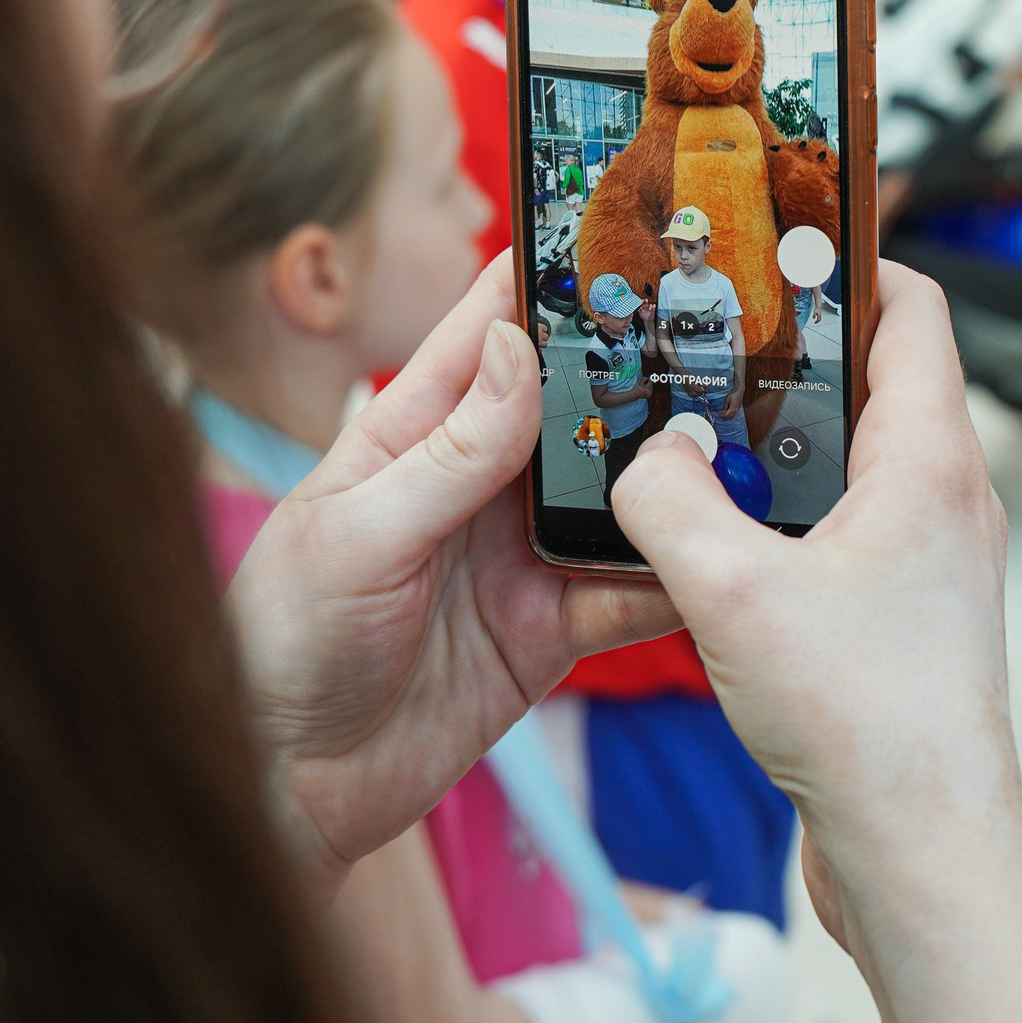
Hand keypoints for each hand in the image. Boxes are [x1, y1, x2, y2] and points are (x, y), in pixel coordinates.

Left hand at [227, 254, 679, 896]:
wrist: (285, 789)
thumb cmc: (280, 642)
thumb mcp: (357, 534)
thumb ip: (449, 453)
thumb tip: (519, 348)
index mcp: (412, 432)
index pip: (490, 332)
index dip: (548, 280)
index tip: (619, 233)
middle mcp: (476, 483)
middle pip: (575, 406)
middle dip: (640, 373)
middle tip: (722, 339)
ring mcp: (519, 555)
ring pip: (615, 495)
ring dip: (668, 478)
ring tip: (741, 444)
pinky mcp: (550, 630)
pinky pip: (628, 593)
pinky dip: (673, 577)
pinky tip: (718, 558)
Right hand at [613, 264, 1021, 1022]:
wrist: (925, 857)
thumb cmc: (871, 726)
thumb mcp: (736, 594)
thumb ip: (672, 503)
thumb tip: (647, 456)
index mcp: (932, 461)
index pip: (912, 306)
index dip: (846, 260)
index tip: (771, 240)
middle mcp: (947, 499)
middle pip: (873, 379)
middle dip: (784, 354)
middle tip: (699, 336)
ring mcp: (929, 561)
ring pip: (851, 462)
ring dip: (774, 446)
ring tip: (689, 436)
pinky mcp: (902, 620)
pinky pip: (840, 534)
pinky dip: (782, 519)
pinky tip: (712, 544)